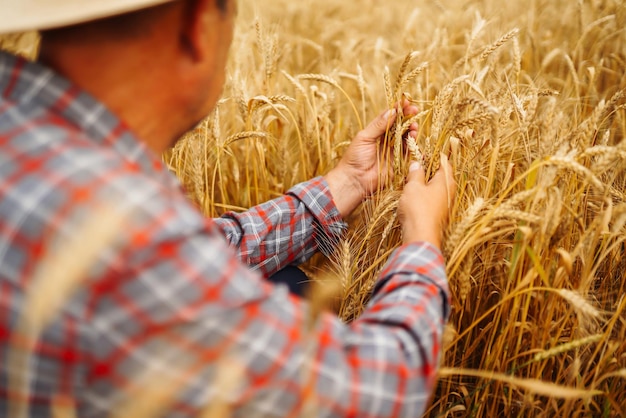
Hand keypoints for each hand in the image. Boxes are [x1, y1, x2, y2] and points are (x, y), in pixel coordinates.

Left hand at [325, 100, 418, 217]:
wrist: (355, 180)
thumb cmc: (355, 158)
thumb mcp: (364, 137)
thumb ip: (379, 125)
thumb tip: (392, 111)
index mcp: (375, 132)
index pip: (388, 117)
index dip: (397, 109)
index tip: (405, 101)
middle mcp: (385, 140)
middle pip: (399, 125)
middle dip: (407, 117)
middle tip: (414, 110)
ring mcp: (392, 150)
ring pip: (405, 136)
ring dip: (411, 129)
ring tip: (414, 124)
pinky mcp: (398, 162)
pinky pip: (408, 150)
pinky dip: (412, 142)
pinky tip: (413, 135)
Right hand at [398, 154, 455, 249]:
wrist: (421, 237)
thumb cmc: (418, 208)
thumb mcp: (413, 186)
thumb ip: (416, 173)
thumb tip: (417, 163)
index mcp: (446, 181)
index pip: (444, 162)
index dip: (434, 156)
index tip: (422, 153)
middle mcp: (449, 192)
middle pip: (441, 175)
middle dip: (428, 170)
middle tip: (415, 167)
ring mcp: (445, 204)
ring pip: (436, 188)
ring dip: (425, 184)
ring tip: (411, 182)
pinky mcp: (439, 214)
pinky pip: (432, 199)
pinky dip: (424, 195)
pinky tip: (413, 197)